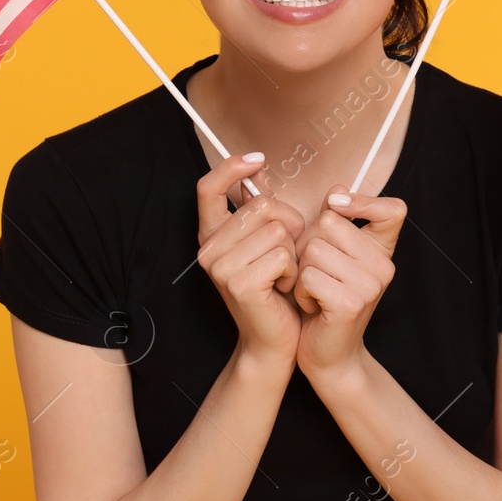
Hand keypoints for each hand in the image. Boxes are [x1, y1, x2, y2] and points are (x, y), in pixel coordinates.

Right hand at [195, 153, 306, 367]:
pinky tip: (284, 288)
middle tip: (287, 253)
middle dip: (289, 224)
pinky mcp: (239, 284)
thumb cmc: (275, 289)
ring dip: (293, 252)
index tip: (257, 160)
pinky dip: (293, 271)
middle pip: (261, 205)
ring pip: (277, 230)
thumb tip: (257, 167)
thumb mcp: (266, 242)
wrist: (274, 340)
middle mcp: (208, 249)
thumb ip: (259, 206)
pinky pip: (283, 255)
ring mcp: (220, 267)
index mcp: (211, 235)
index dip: (231, 168)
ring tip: (283, 275)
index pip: (208, 188)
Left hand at [292, 184, 406, 380]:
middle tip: (316, 274)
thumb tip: (337, 190)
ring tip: (315, 293)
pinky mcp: (350, 303)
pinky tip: (313, 307)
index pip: (393, 210)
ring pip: (313, 250)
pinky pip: (308, 276)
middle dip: (308, 246)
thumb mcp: (329, 257)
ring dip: (302, 272)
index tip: (337, 204)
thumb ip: (334, 224)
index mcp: (382, 252)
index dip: (365, 201)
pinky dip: (301, 292)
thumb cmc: (323, 301)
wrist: (328, 355)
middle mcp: (383, 266)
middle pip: (328, 224)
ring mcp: (370, 285)